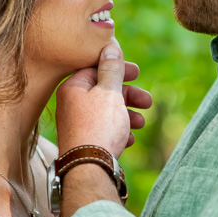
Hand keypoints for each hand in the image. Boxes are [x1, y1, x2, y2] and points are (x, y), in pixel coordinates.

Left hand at [55, 41, 151, 157]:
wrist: (88, 169)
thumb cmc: (99, 127)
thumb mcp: (109, 92)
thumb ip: (111, 69)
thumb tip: (110, 47)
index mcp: (72, 88)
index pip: (95, 69)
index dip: (118, 68)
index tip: (137, 72)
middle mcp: (71, 105)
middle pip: (104, 92)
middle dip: (129, 95)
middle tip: (147, 100)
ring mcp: (76, 125)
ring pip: (106, 113)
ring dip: (127, 115)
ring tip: (141, 122)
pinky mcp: (83, 143)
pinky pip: (103, 131)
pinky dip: (118, 132)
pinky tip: (129, 139)